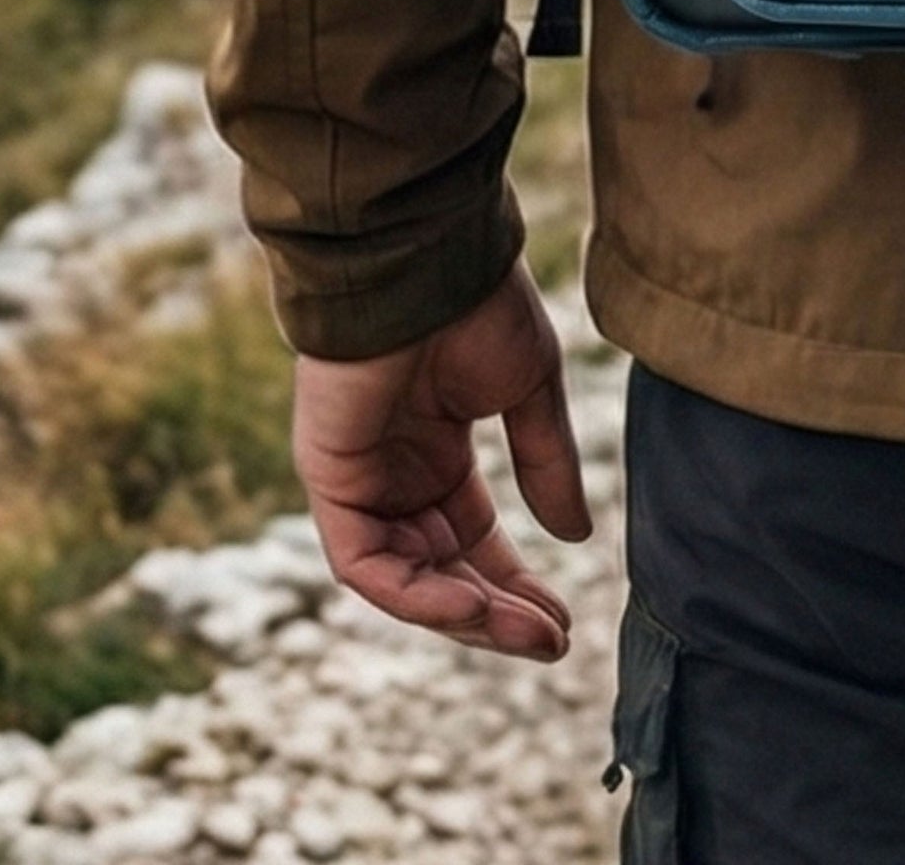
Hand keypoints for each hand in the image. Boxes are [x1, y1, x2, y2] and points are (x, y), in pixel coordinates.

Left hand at [291, 264, 594, 660]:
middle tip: (550, 643)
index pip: (471, 540)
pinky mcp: (329, 482)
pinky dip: (414, 594)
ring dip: (462, 614)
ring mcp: (360, 480)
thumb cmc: (478, 305)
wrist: (426, 261)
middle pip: (441, 570)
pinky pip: (365, 564)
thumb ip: (545, 463)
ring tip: (523, 633)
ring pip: (404, 579)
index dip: (513, 584)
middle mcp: (395, 474)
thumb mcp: (530, 389)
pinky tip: (469, 606)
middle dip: (495, 613)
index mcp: (437, 450)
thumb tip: (575, 536)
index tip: (560, 623)